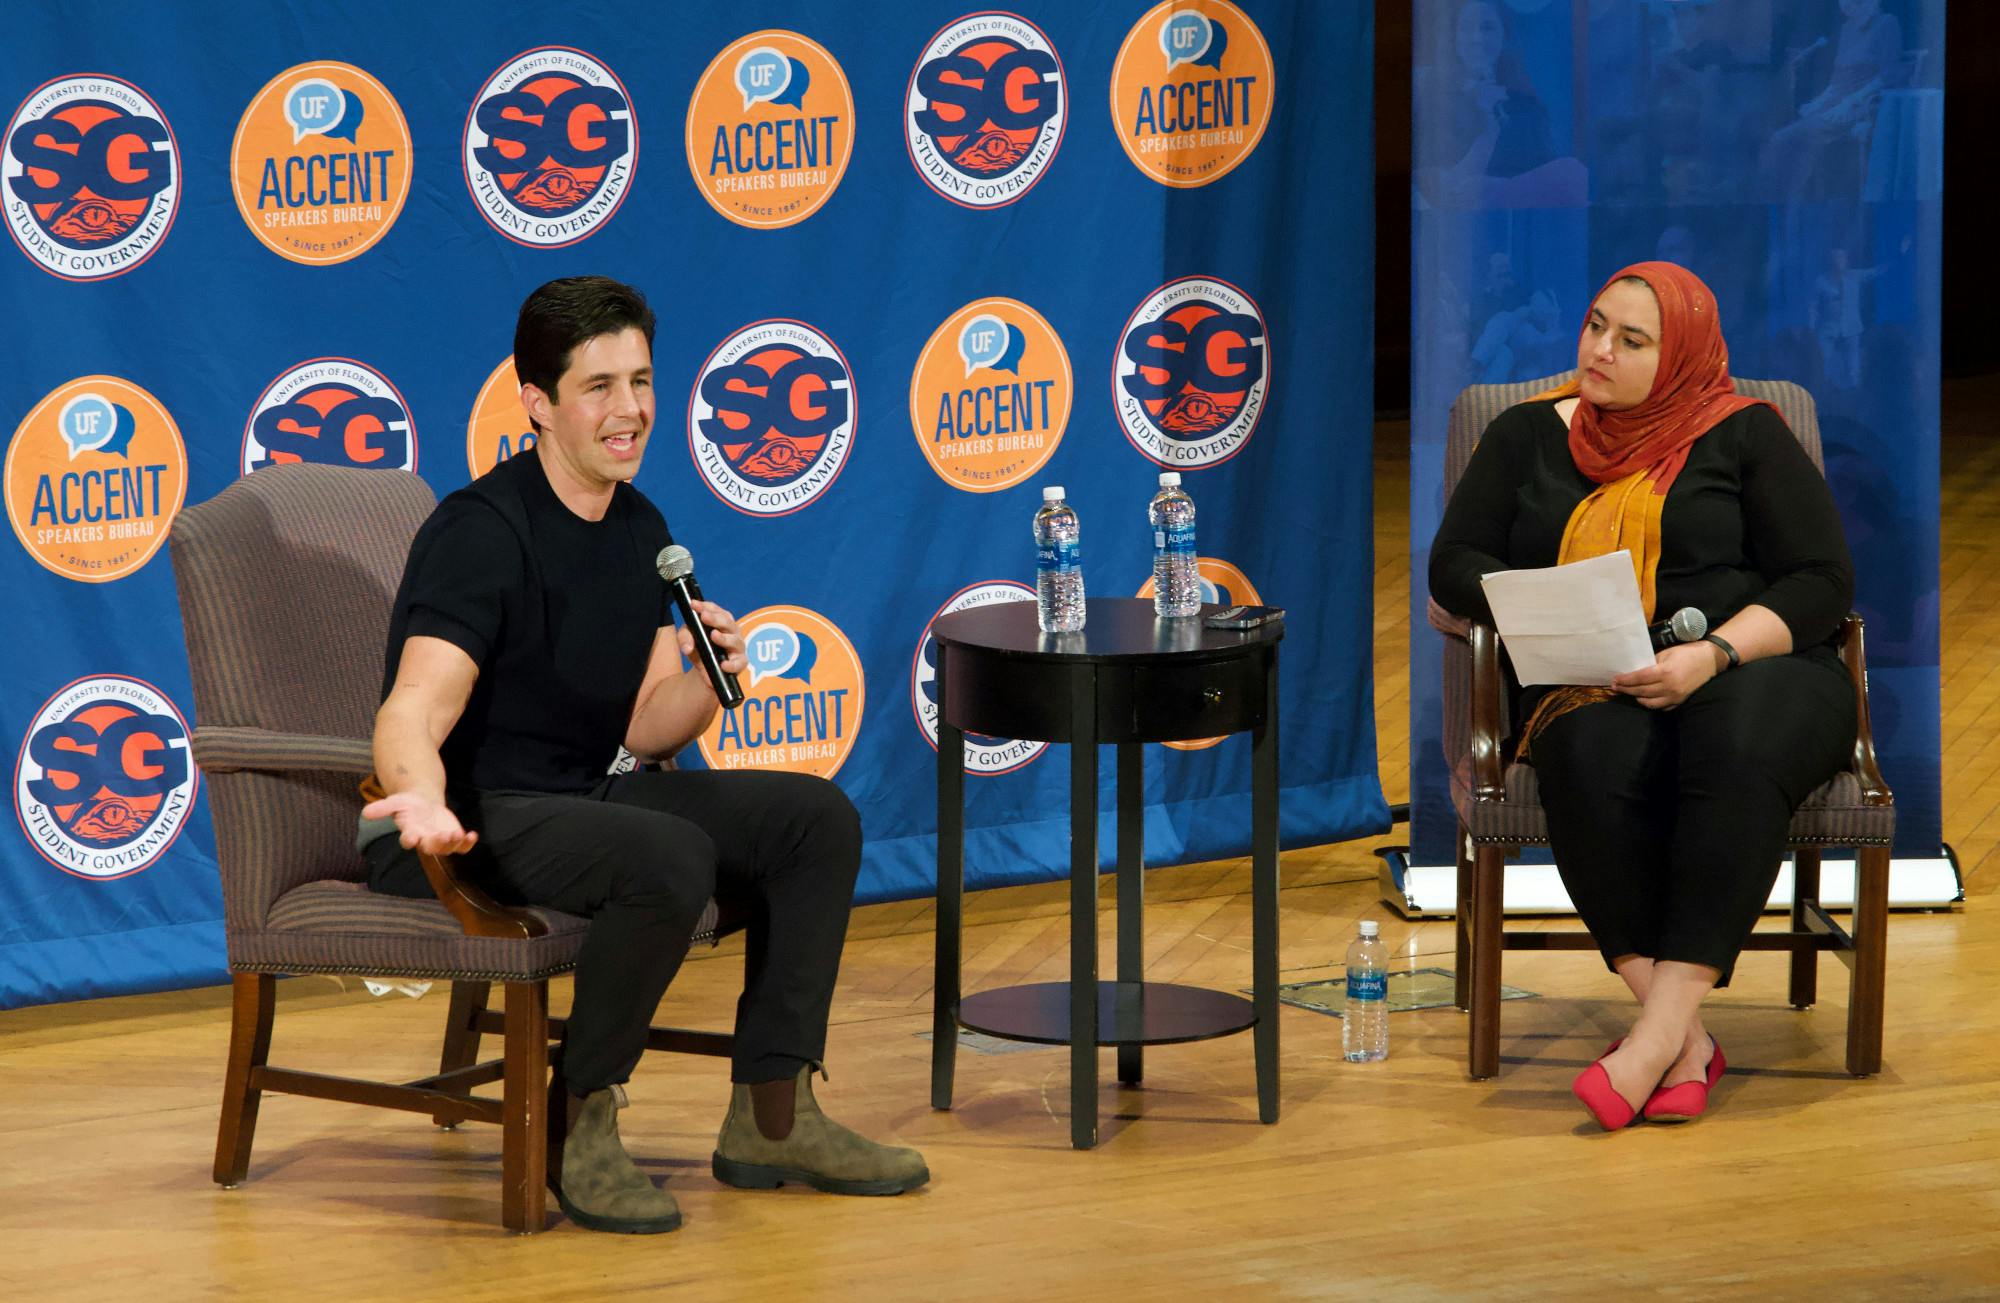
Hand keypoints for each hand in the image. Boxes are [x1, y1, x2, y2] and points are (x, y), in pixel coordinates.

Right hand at [361, 790, 477, 855]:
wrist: (424, 803)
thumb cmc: (407, 805)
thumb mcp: (395, 802)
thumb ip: (382, 808)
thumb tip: (365, 812)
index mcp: (410, 833)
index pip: (407, 841)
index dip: (409, 840)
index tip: (411, 836)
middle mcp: (425, 840)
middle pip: (430, 847)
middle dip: (436, 843)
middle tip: (442, 836)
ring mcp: (440, 840)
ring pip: (447, 848)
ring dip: (453, 843)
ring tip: (458, 834)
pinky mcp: (453, 838)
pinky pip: (461, 847)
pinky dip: (467, 844)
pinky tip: (472, 835)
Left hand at [677, 599, 747, 679]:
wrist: (706, 671)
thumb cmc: (701, 650)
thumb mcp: (688, 641)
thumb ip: (685, 638)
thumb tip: (688, 647)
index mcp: (720, 621)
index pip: (715, 610)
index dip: (705, 606)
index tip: (694, 604)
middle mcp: (732, 631)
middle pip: (727, 622)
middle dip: (715, 619)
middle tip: (704, 616)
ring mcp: (737, 647)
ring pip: (735, 640)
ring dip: (724, 638)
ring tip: (714, 635)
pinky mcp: (740, 662)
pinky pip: (739, 663)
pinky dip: (732, 664)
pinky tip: (723, 664)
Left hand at [1611, 642, 1718, 710]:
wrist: (1710, 660)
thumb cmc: (1687, 653)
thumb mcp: (1666, 654)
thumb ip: (1651, 664)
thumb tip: (1636, 671)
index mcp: (1665, 672)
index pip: (1639, 679)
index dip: (1625, 680)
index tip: (1615, 680)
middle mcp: (1669, 687)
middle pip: (1641, 691)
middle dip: (1626, 689)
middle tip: (1616, 687)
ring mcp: (1676, 696)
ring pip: (1649, 703)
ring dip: (1637, 698)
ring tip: (1630, 692)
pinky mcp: (1680, 701)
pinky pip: (1661, 707)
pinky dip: (1651, 703)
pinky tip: (1645, 698)